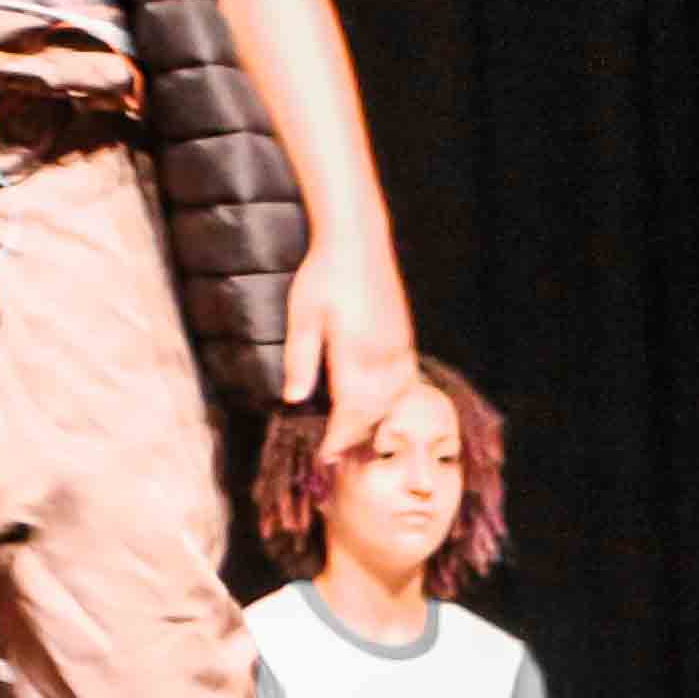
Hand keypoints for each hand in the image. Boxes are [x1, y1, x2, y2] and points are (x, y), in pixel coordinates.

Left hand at [282, 242, 420, 465]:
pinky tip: (377, 406)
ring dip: (374, 422)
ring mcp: (398, 348)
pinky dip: (390, 401)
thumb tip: (293, 400)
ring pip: (392, 401)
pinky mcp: (404, 339)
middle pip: (373, 413)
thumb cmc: (324, 275)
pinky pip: (404, 383)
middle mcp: (382, 356)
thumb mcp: (302, 315)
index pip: (349, 412)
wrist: (359, 240)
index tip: (325, 457)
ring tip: (354, 438)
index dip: (338, 439)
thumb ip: (300, 359)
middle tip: (336, 456)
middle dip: (355, 438)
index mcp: (356, 354)